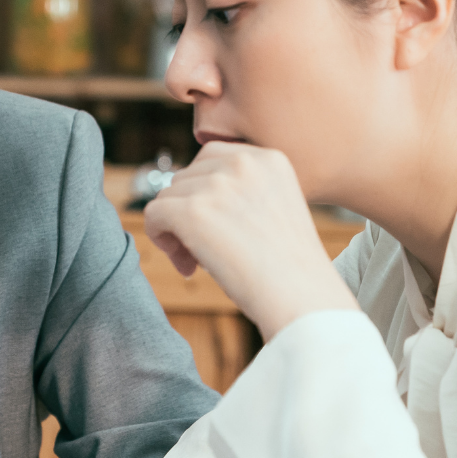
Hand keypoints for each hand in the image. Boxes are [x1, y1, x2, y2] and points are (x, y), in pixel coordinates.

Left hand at [143, 143, 357, 339]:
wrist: (303, 298)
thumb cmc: (292, 269)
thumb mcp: (275, 210)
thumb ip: (241, 192)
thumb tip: (185, 197)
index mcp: (269, 158)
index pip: (211, 159)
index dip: (204, 194)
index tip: (217, 226)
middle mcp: (243, 162)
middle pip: (186, 177)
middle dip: (188, 212)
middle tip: (203, 252)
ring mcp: (217, 185)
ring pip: (168, 197)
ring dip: (176, 230)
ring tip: (198, 263)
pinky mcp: (193, 211)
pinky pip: (154, 215)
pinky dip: (161, 239)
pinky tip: (185, 266)